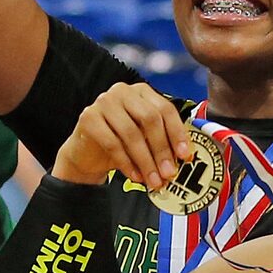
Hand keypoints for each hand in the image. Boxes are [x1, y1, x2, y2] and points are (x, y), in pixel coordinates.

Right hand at [53, 82, 194, 189]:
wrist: (87, 153)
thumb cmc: (121, 143)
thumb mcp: (146, 138)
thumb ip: (163, 141)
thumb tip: (185, 157)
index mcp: (142, 91)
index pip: (165, 109)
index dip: (177, 133)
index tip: (185, 155)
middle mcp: (123, 91)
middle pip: (150, 118)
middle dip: (162, 149)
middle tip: (169, 173)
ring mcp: (103, 102)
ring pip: (131, 133)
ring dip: (146, 161)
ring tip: (154, 180)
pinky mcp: (88, 117)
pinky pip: (112, 143)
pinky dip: (127, 163)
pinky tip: (135, 176)